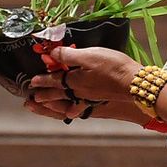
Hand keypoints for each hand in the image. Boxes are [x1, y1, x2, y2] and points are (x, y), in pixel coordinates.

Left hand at [27, 46, 141, 102]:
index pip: (54, 79)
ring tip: (44, 107)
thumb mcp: (89, 55)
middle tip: (32, 99)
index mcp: (75, 80)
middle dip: (44, 96)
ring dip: (52, 105)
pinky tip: (71, 113)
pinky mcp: (99, 100)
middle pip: (57, 94)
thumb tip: (52, 54)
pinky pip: (79, 108)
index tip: (32, 82)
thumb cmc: (113, 67)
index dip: (43, 79)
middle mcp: (79, 92)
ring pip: (66, 103)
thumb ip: (68, 55)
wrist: (135, 83)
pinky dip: (72, 110)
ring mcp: (89, 98)